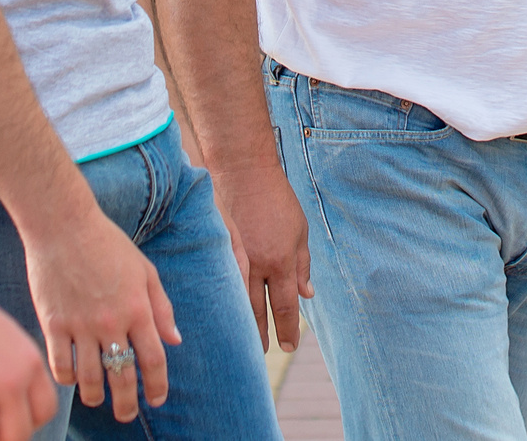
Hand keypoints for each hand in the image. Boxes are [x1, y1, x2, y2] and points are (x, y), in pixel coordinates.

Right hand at [24, 203, 179, 421]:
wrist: (63, 225)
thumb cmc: (108, 244)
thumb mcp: (145, 270)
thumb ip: (161, 307)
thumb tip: (175, 340)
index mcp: (138, 309)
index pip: (154, 360)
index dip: (158, 386)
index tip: (157, 399)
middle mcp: (111, 322)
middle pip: (123, 377)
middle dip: (126, 404)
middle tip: (125, 415)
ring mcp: (80, 325)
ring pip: (90, 379)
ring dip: (96, 396)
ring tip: (98, 400)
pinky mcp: (53, 324)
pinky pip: (61, 365)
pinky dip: (67, 379)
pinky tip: (72, 379)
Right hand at [213, 160, 312, 351]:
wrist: (245, 173)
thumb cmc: (277, 200)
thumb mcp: (300, 231)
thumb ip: (303, 265)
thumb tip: (307, 295)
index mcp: (282, 261)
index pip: (286, 305)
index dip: (288, 328)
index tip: (289, 346)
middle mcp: (259, 265)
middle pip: (259, 310)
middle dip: (262, 334)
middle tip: (263, 354)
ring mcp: (236, 258)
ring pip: (238, 300)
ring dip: (241, 323)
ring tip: (242, 341)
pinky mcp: (219, 250)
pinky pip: (223, 282)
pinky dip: (224, 299)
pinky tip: (221, 311)